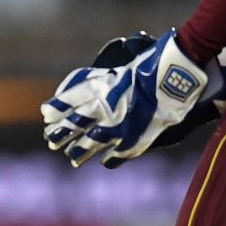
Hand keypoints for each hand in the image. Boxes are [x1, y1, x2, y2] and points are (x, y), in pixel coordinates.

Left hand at [41, 29, 225, 167]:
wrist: (179, 76)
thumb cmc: (155, 63)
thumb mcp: (127, 64)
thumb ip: (110, 76)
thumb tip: (95, 83)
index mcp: (101, 88)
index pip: (71, 100)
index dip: (58, 108)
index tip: (46, 113)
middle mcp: (105, 109)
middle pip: (76, 125)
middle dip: (62, 133)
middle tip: (50, 139)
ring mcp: (120, 127)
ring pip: (93, 142)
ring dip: (80, 151)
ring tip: (71, 158)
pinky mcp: (137, 139)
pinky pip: (119, 152)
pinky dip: (111, 157)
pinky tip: (105, 162)